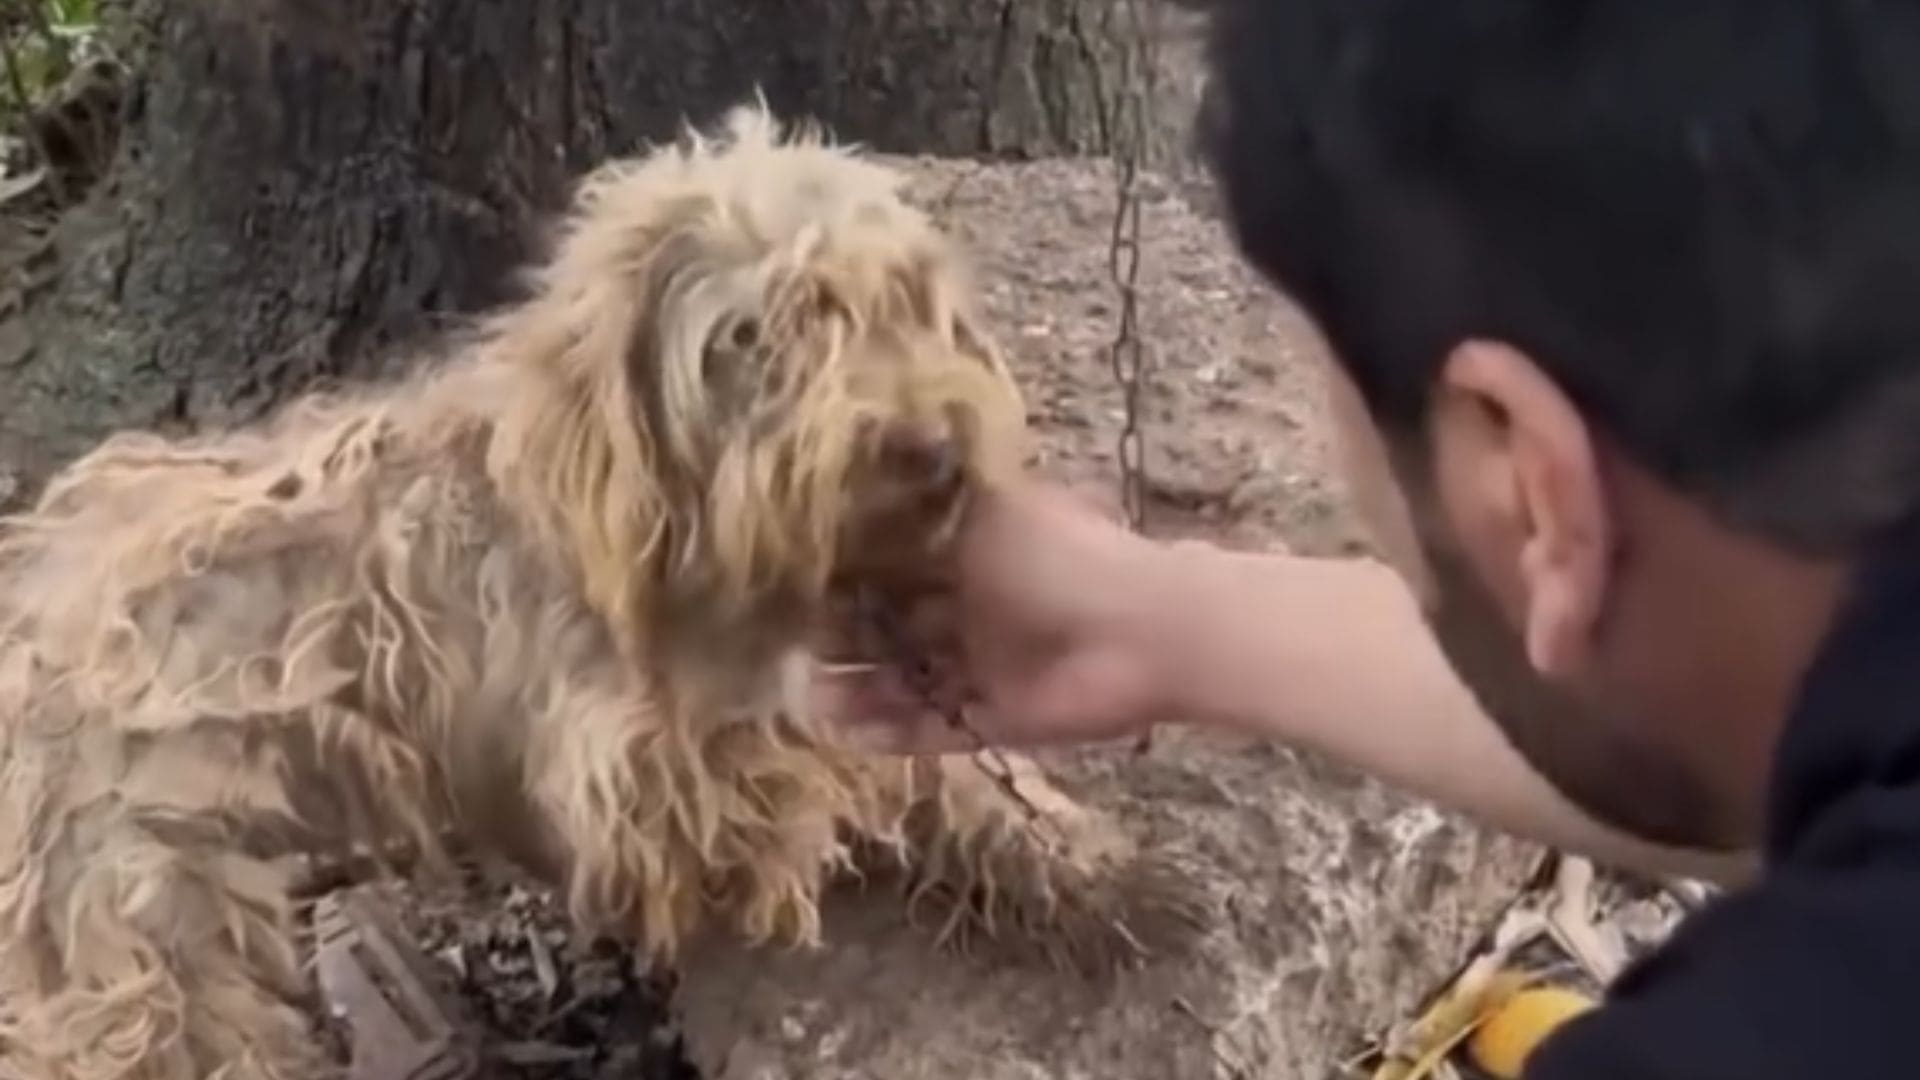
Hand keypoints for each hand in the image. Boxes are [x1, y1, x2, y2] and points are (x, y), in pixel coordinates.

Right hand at [815, 477, 1186, 752]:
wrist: (1143, 631)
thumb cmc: (1064, 558)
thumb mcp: (992, 506)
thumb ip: (936, 486)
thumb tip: (882, 435)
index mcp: (972, 550)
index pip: (894, 561)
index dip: (846, 572)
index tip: (789, 578)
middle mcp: (973, 608)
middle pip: (893, 626)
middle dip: (842, 635)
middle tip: (784, 643)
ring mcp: (986, 666)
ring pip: (906, 680)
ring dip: (858, 688)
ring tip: (804, 694)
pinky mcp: (998, 718)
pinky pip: (935, 728)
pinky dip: (892, 731)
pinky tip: (842, 732)